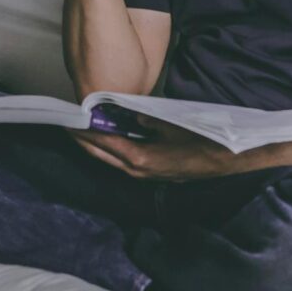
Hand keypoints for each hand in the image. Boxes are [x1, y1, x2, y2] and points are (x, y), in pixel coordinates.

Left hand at [65, 114, 242, 181]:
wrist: (223, 160)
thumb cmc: (200, 140)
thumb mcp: (170, 123)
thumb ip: (146, 118)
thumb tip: (129, 115)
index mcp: (139, 158)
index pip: (102, 143)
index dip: (83, 131)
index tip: (68, 120)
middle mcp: (137, 170)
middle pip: (100, 155)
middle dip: (83, 140)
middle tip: (68, 124)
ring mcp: (144, 175)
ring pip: (111, 160)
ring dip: (96, 146)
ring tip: (84, 130)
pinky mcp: (152, 173)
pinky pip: (123, 162)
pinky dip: (112, 150)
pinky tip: (110, 140)